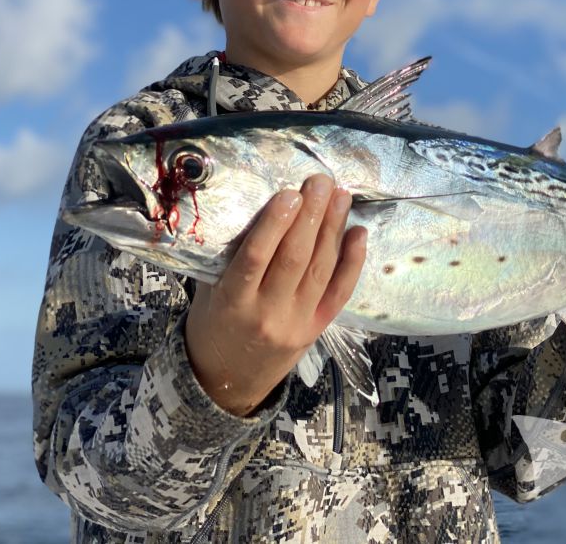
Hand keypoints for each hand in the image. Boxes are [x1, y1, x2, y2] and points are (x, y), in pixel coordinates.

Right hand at [185, 174, 366, 415]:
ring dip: (333, 229)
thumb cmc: (213, 326)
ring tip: (341, 196)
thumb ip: (229, 259)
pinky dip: (352, 262)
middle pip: (294, 258)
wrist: (227, 383)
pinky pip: (338, 292)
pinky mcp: (317, 328)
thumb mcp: (207, 293)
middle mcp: (267, 313)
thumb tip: (256, 210)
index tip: (290, 193)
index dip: (275, 223)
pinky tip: (358, 233)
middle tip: (321, 182)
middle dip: (311, 216)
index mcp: (232, 302)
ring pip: (319, 270)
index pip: (256, 257)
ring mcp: (296, 323)